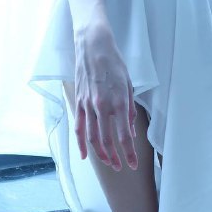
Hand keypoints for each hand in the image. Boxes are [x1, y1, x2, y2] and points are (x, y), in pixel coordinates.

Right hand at [73, 22, 138, 170]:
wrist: (93, 45)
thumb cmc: (114, 62)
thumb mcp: (128, 83)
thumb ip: (129, 108)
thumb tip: (130, 128)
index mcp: (119, 101)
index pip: (124, 135)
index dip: (129, 153)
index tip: (133, 164)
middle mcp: (102, 106)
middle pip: (108, 140)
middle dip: (115, 157)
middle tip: (121, 166)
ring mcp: (88, 105)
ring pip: (92, 137)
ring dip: (101, 153)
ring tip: (108, 162)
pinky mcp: (78, 102)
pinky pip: (79, 127)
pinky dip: (81, 143)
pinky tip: (85, 154)